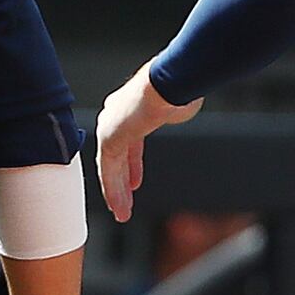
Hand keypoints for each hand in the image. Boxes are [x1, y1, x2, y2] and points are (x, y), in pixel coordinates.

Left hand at [91, 63, 197, 224]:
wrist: (169, 82)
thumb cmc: (178, 85)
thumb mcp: (178, 100)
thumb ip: (174, 107)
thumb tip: (186, 103)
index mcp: (130, 105)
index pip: (128, 140)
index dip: (131, 163)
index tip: (134, 180)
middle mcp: (115, 115)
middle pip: (115, 155)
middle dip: (120, 180)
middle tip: (124, 200)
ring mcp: (109, 126)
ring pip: (109, 167)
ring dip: (116, 192)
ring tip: (122, 213)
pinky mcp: (108, 139)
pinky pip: (108, 171)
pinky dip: (113, 191)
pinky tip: (119, 206)